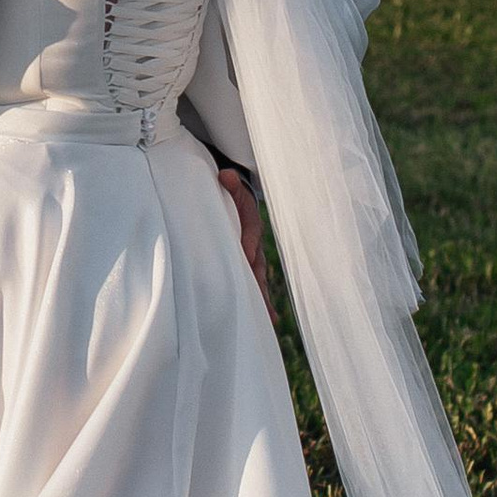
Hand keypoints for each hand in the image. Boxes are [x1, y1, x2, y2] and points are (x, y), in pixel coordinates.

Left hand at [216, 168, 270, 307]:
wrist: (238, 196)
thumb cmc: (233, 195)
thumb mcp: (233, 188)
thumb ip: (231, 184)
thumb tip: (226, 176)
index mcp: (251, 226)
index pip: (250, 240)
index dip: (248, 249)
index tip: (246, 258)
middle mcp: (254, 245)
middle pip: (258, 268)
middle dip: (260, 287)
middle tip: (266, 308)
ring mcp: (252, 258)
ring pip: (258, 280)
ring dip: (263, 299)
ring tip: (270, 320)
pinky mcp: (247, 266)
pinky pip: (252, 284)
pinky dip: (259, 300)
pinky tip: (267, 320)